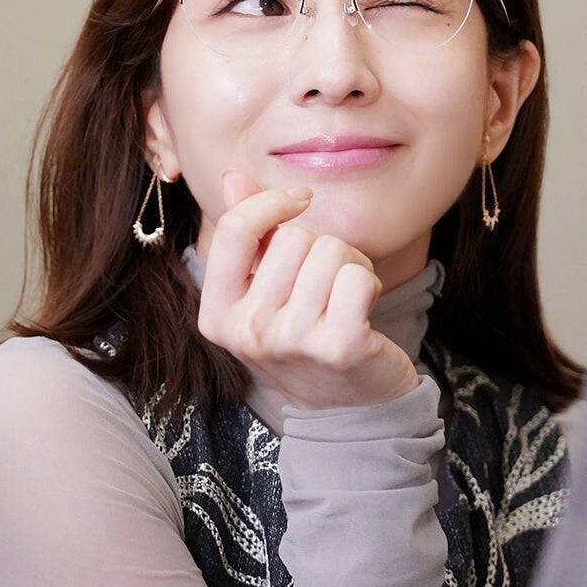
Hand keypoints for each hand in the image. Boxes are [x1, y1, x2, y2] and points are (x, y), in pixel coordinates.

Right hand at [195, 169, 420, 410]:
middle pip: (292, 237)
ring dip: (349, 265)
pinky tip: (363, 309)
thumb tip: (233, 177)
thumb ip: (247, 235)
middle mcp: (249, 331)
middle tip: (325, 285)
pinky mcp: (340, 346)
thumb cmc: (304, 339)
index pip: (236, 229)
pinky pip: (357, 276)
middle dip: (320, 248)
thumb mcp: (263, 293)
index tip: (297, 204)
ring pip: (330, 251)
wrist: (348, 410)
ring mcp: (293, 341)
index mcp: (217, 314)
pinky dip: (368, 282)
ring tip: (344, 299)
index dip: (270, 203)